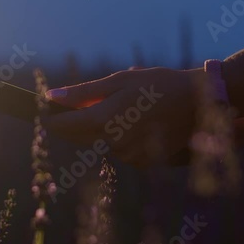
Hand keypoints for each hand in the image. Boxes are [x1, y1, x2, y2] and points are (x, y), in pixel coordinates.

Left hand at [42, 67, 202, 166]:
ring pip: (102, 144)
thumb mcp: (120, 81)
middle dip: (78, 123)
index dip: (53, 120)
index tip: (45, 114)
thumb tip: (51, 97)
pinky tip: (137, 125)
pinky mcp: (142, 162)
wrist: (198, 103)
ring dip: (103, 131)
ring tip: (124, 111)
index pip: (66, 125)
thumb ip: (84, 92)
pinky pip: (120, 151)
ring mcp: (129, 155)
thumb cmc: (158, 84)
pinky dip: (121, 139)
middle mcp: (114, 142)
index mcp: (106, 119)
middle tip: (85, 107)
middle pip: (81, 136)